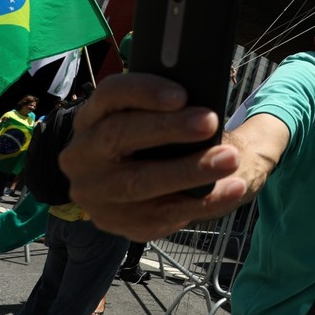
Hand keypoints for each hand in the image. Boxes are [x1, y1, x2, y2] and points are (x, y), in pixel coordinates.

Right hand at [59, 73, 246, 241]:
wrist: (150, 185)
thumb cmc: (158, 140)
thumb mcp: (158, 119)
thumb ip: (172, 108)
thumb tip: (203, 98)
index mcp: (91, 117)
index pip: (110, 94)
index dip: (144, 92)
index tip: (182, 94)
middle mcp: (83, 154)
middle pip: (119, 135)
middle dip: (168, 129)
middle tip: (210, 122)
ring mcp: (94, 193)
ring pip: (139, 183)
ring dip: (189, 171)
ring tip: (230, 159)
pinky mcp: (115, 222)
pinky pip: (159, 216)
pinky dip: (202, 202)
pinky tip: (232, 188)